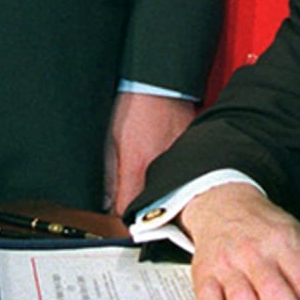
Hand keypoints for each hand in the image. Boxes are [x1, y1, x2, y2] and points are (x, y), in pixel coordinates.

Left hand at [105, 92, 195, 212]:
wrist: (159, 83)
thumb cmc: (133, 107)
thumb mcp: (110, 141)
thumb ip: (108, 176)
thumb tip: (106, 202)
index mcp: (137, 166)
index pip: (127, 211)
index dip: (121, 216)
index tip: (120, 213)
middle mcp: (161, 167)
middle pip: (152, 206)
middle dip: (143, 207)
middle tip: (136, 196)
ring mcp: (180, 159)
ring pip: (171, 191)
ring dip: (162, 191)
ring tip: (154, 177)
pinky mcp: (192, 151)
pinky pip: (184, 174)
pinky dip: (177, 175)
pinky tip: (169, 164)